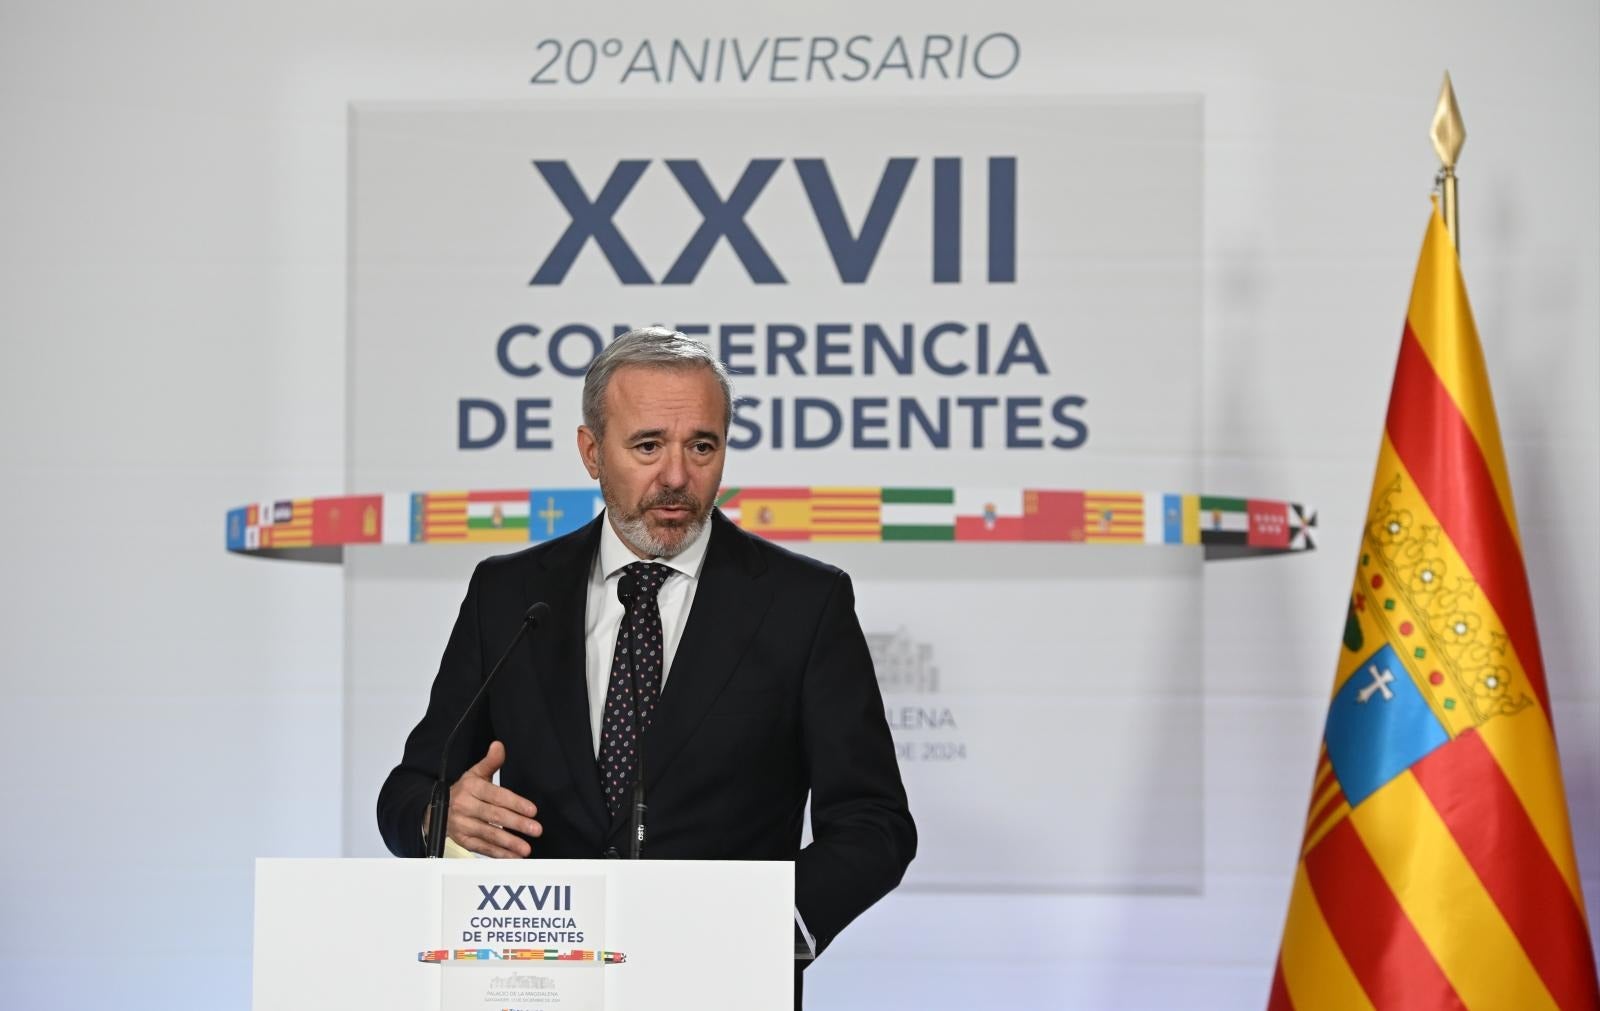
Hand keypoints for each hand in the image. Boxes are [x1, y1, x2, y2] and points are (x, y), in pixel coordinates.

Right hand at [443, 741, 541, 857]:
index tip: (532, 810)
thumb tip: (499, 745)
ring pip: (489, 834)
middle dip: (517, 824)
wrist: (436, 809)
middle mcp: (465, 806)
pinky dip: (499, 854)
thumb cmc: (464, 790)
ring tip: (526, 847)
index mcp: (471, 788)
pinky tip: (514, 856)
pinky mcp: (462, 840)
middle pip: (494, 816)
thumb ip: (491, 761)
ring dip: (509, 842)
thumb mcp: (475, 773)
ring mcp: (463, 825)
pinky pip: (482, 848)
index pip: (496, 796)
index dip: (515, 803)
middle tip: (536, 829)